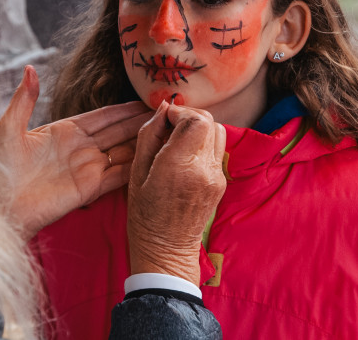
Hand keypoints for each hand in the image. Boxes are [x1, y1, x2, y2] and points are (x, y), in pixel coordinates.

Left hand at [0, 65, 152, 238]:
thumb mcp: (8, 128)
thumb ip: (24, 99)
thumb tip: (29, 68)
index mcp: (64, 131)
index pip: (102, 116)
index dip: (123, 108)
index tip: (145, 98)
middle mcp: (80, 149)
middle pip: (118, 131)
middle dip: (141, 122)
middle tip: (168, 111)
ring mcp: (86, 169)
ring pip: (123, 152)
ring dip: (144, 142)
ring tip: (168, 131)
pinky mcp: (88, 190)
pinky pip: (117, 176)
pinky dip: (135, 167)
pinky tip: (153, 157)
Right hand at [127, 101, 226, 285]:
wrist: (166, 249)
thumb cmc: (144, 214)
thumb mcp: (136, 172)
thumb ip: (150, 135)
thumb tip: (163, 108)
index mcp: (179, 166)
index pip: (196, 120)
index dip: (180, 112)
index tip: (165, 119)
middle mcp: (203, 169)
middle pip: (209, 121)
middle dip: (189, 116)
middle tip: (170, 126)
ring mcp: (216, 177)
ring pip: (218, 132)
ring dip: (199, 128)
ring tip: (179, 140)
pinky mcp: (221, 182)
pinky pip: (217, 150)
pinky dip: (203, 143)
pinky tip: (185, 155)